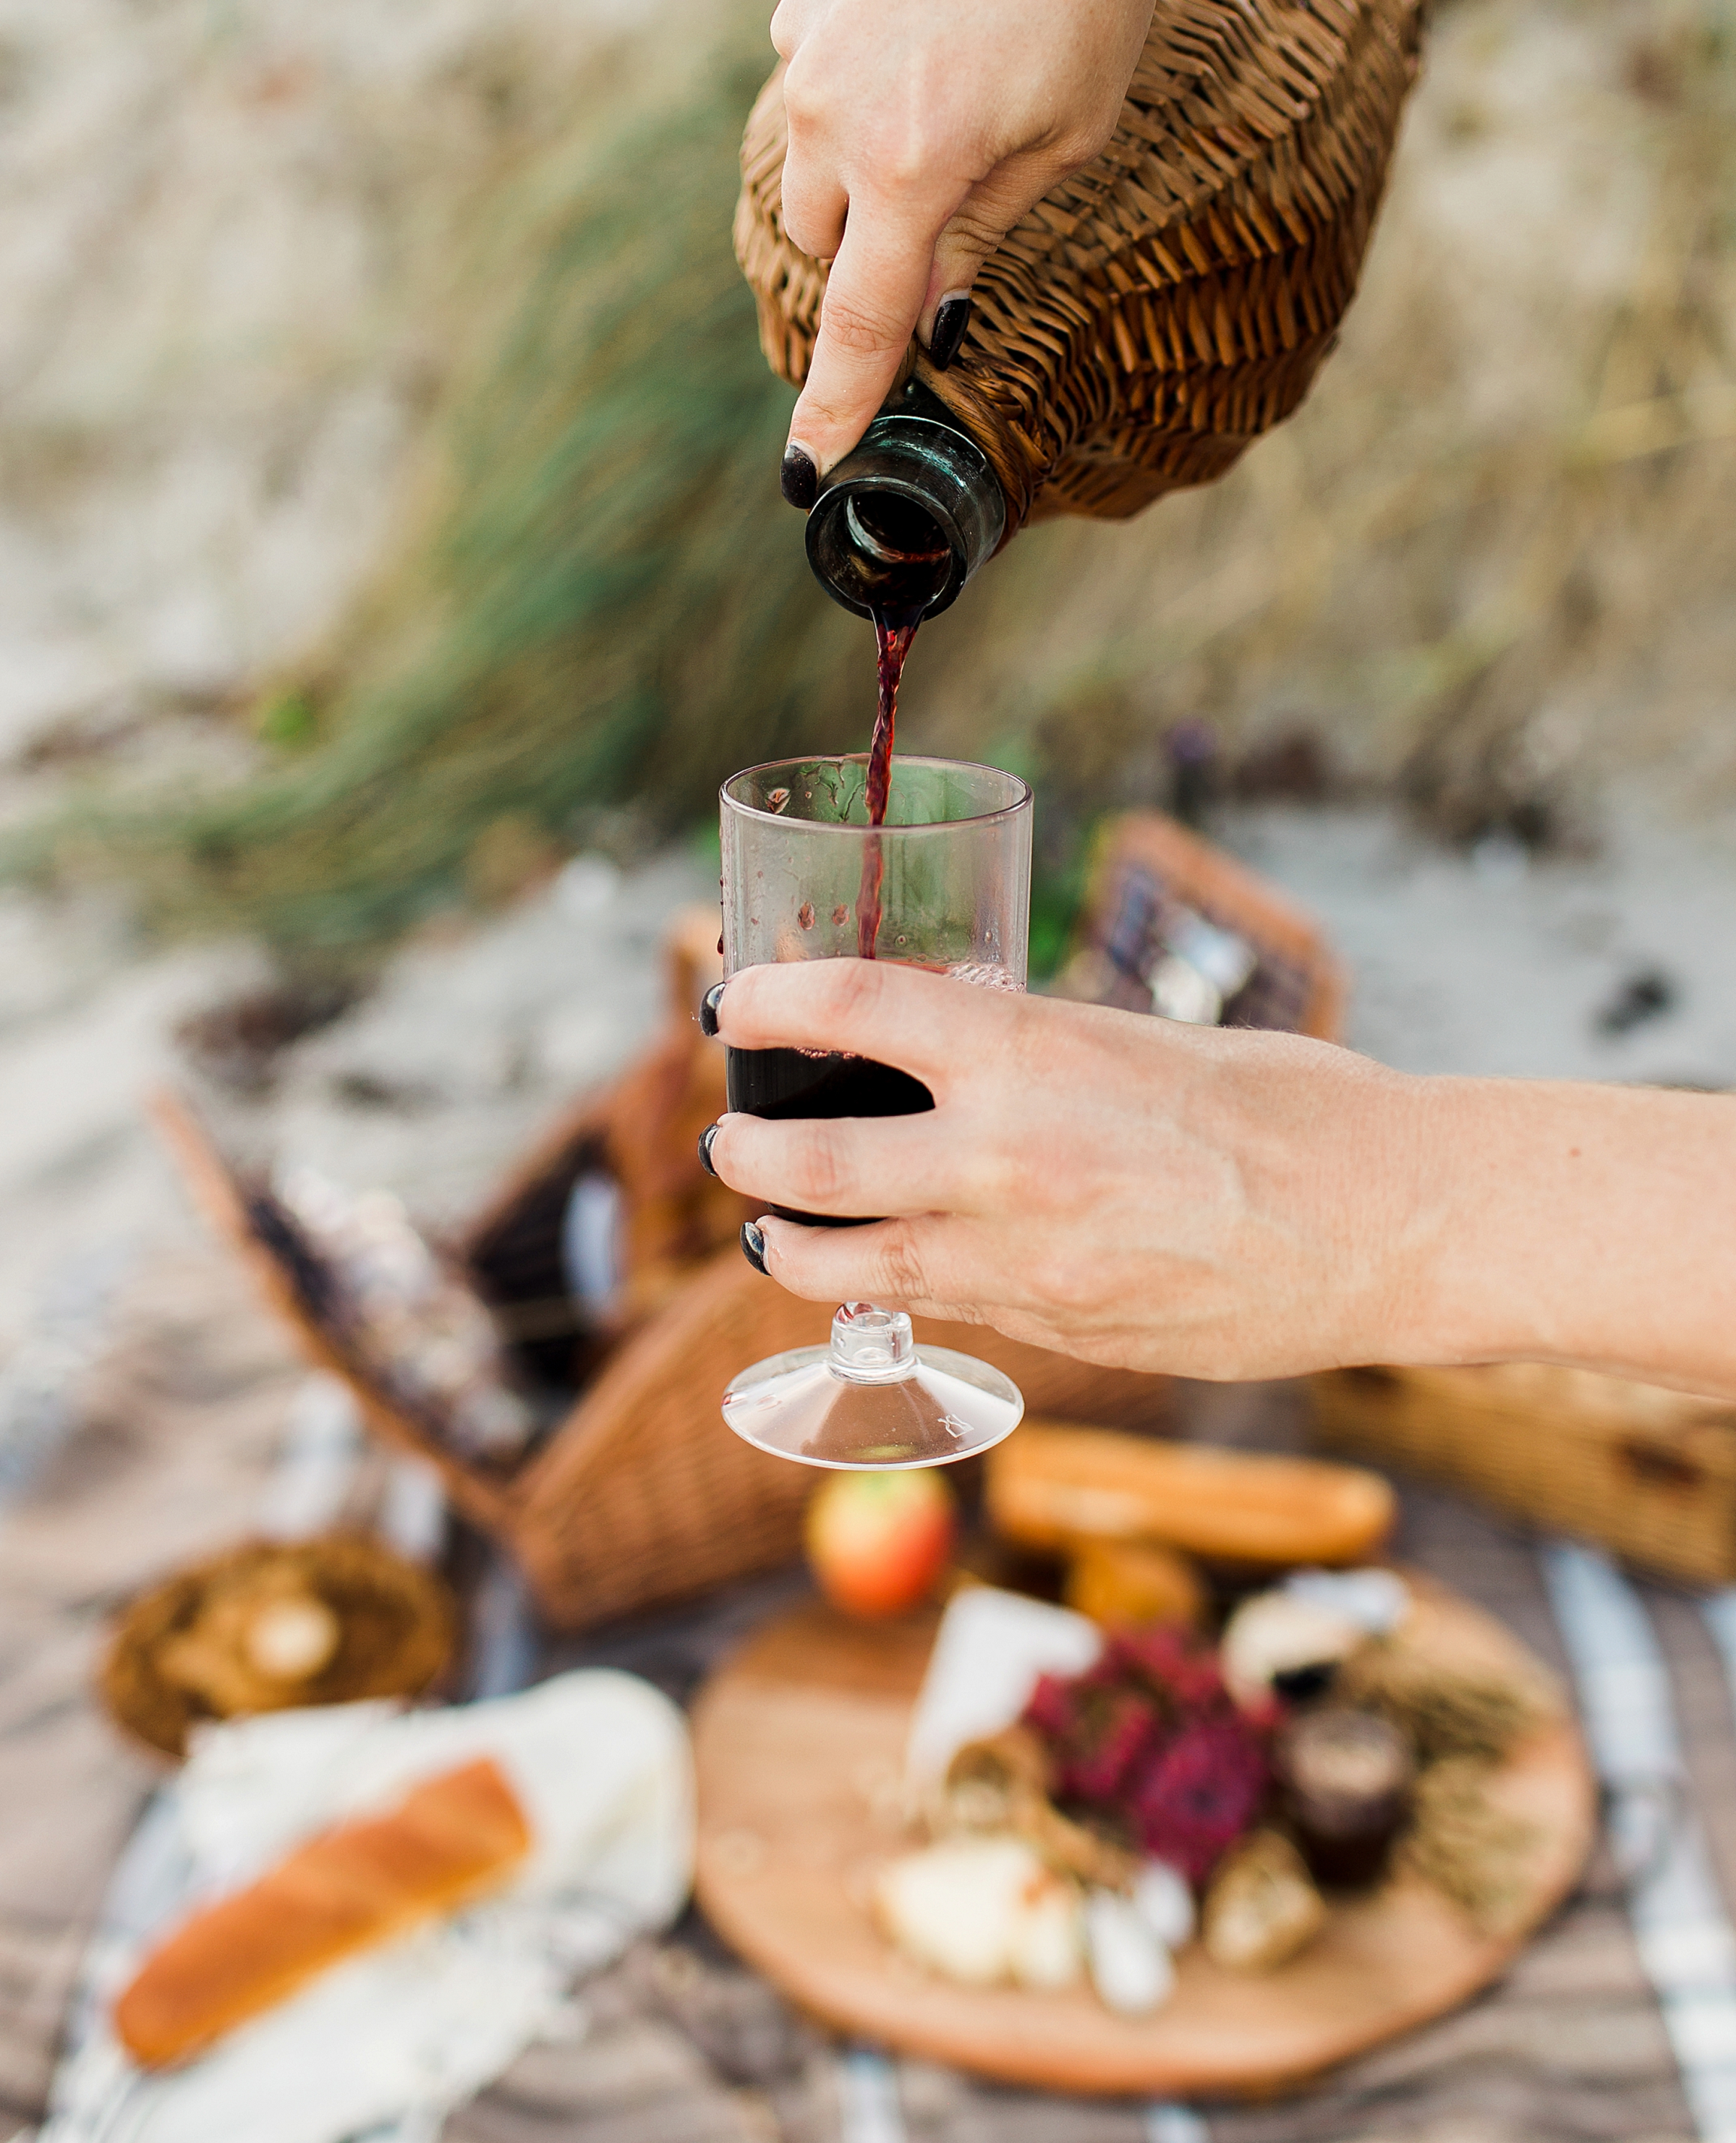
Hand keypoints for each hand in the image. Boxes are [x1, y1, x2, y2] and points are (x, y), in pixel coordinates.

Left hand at [706, 958, 1423, 1379]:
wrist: (1394, 1226)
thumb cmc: (1289, 1109)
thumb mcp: (1137, 1042)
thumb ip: (1029, 1055)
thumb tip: (941, 1054)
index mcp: (1033, 1052)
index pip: (851, 1007)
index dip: (766, 1003)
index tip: (732, 1002)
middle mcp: (1008, 1158)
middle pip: (812, 1162)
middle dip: (747, 1151)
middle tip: (733, 1140)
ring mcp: (1026, 1261)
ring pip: (851, 1267)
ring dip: (788, 1248)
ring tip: (769, 1235)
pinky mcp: (1058, 1334)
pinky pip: (943, 1307)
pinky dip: (895, 1289)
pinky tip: (888, 1275)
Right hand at [770, 0, 1210, 496]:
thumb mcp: (1077, 123)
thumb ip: (1000, 223)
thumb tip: (945, 299)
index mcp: (913, 171)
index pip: (859, 326)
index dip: (835, 407)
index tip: (809, 471)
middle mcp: (835, 120)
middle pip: (821, 250)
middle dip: (867, 267)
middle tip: (942, 243)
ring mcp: (807, 50)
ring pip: (813, 169)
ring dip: (864, 183)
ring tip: (956, 113)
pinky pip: (819, 87)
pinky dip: (864, 99)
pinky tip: (939, 36)